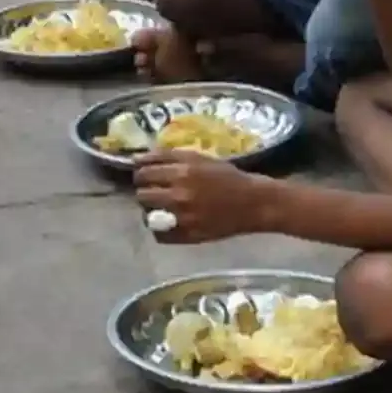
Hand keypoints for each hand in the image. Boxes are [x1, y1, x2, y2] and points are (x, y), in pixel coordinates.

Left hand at [133, 147, 269, 242]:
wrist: (253, 203)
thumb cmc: (226, 177)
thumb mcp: (198, 158)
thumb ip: (168, 157)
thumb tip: (138, 159)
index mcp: (182, 171)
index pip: (143, 172)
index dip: (140, 173)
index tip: (144, 176)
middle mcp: (179, 194)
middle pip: (141, 194)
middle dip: (144, 191)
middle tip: (153, 192)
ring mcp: (183, 217)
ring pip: (147, 215)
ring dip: (150, 211)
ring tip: (160, 208)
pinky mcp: (188, 236)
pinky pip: (159, 235)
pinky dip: (160, 229)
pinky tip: (169, 222)